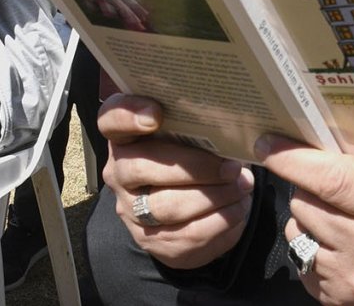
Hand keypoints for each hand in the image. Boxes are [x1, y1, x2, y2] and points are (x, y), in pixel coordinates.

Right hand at [99, 94, 254, 268]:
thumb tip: (232, 124)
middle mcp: (119, 172)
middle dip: (194, 167)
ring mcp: (130, 209)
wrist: (191, 207)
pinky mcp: (151, 240)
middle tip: (231, 166)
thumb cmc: (193, 155)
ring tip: (243, 186)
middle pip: (141, 167)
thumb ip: (196, 124)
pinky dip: (220, 220)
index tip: (156, 114)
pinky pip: (187, 235)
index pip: (110, 120)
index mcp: (126, 136)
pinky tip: (239, 206)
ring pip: (167, 206)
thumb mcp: (189, 133)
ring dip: (213, 196)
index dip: (128, 115)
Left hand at [257, 134, 353, 305]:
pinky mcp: (337, 298)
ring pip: (297, 233)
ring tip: (336, 219)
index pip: (332, 179)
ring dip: (307, 221)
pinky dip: (311, 249)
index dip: (294, 159)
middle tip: (326, 188)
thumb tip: (306, 139)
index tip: (268, 144)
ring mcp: (353, 278)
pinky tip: (337, 246)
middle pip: (306, 205)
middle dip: (306, 189)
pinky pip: (301, 263)